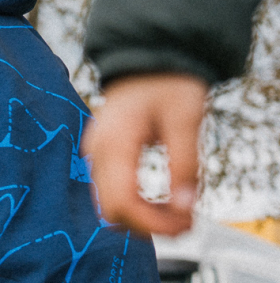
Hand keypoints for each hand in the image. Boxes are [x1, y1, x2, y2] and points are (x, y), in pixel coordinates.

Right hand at [81, 72, 208, 235]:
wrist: (148, 56)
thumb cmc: (168, 81)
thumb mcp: (186, 118)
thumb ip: (185, 164)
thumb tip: (186, 208)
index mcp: (113, 144)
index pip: (122, 203)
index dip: (152, 223)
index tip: (184, 226)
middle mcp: (96, 154)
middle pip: (112, 212)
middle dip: (149, 225)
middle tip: (187, 225)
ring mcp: (96, 156)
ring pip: (111, 207)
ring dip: (143, 218)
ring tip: (179, 216)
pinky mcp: (103, 157)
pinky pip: (113, 193)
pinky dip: (137, 206)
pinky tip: (162, 203)